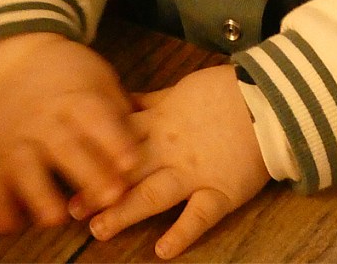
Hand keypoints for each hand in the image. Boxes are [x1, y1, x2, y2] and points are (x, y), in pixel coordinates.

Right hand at [0, 33, 139, 232]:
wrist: (22, 61)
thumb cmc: (74, 76)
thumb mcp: (100, 79)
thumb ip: (118, 110)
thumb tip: (145, 137)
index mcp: (74, 97)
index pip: (96, 118)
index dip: (113, 140)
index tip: (131, 163)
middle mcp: (44, 117)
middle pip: (65, 146)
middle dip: (88, 173)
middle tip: (111, 197)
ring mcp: (18, 136)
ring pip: (26, 165)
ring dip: (39, 193)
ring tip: (56, 218)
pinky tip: (7, 227)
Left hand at [83, 65, 269, 258]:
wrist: (267, 98)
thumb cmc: (223, 92)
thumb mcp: (180, 90)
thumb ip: (150, 102)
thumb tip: (121, 102)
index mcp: (161, 123)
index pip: (120, 141)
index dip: (94, 157)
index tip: (68, 172)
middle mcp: (171, 150)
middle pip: (129, 172)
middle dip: (99, 192)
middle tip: (72, 210)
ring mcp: (195, 172)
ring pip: (154, 194)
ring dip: (127, 213)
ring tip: (100, 230)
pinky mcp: (221, 189)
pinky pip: (200, 215)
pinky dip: (183, 233)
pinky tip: (163, 251)